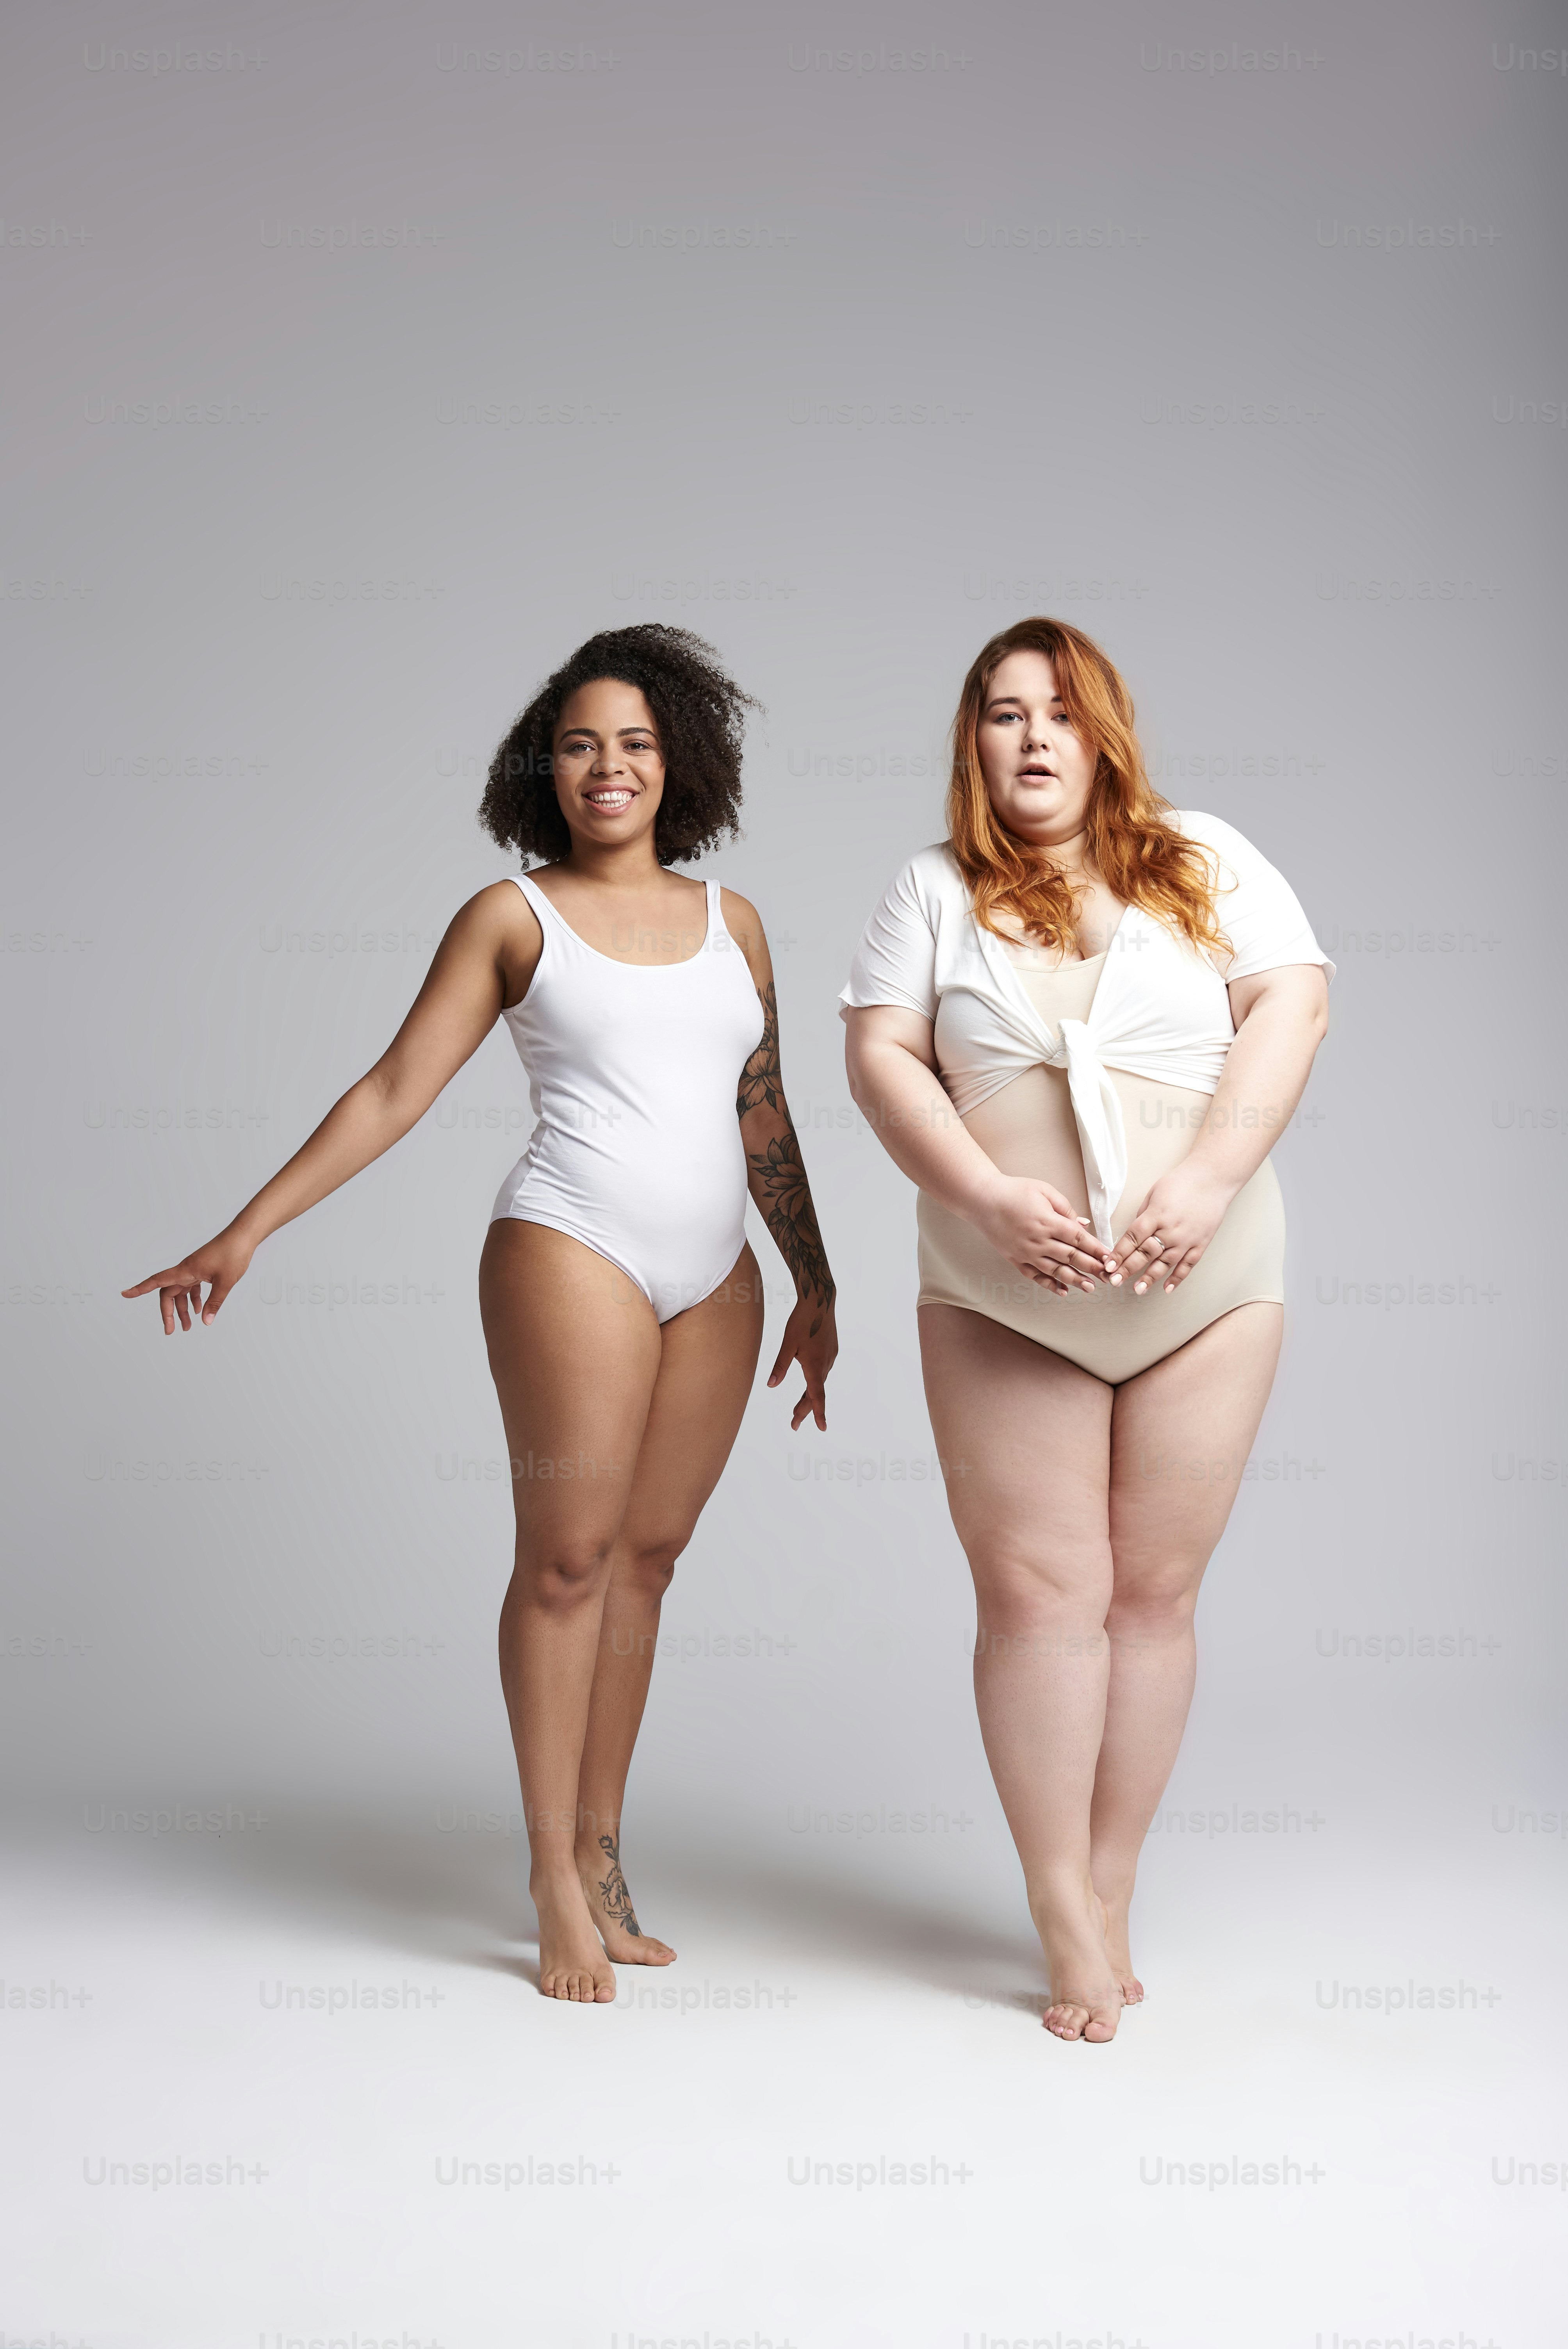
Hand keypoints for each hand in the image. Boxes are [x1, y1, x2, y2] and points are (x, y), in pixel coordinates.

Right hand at [122, 1230, 254, 1332]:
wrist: (243, 1236)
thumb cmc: (233, 1253)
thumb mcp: (225, 1282)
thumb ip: (214, 1303)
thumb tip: (206, 1321)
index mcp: (185, 1270)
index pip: (157, 1281)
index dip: (139, 1289)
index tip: (124, 1294)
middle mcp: (186, 1269)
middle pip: (168, 1293)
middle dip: (168, 1312)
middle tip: (171, 1331)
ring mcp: (194, 1269)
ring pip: (181, 1291)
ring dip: (182, 1309)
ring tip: (187, 1326)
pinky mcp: (203, 1269)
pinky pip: (192, 1286)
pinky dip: (193, 1298)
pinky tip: (199, 1309)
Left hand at [767, 1292, 837, 1432]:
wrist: (820, 1301)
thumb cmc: (802, 1321)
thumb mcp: (788, 1344)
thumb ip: (780, 1366)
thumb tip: (771, 1385)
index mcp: (815, 1365)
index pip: (817, 1396)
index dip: (818, 1413)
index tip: (821, 1427)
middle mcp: (825, 1364)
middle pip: (816, 1393)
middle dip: (805, 1410)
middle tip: (794, 1424)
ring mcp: (830, 1357)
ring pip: (819, 1383)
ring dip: (809, 1397)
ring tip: (797, 1409)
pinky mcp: (831, 1351)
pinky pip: (823, 1371)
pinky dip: (815, 1382)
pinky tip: (810, 1382)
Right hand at [972, 1174, 1111, 1297]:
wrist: (982, 1199)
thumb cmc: (1014, 1191)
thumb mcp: (1044, 1191)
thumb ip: (1066, 1209)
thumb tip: (1083, 1225)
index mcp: (1048, 1221)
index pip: (1079, 1239)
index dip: (1096, 1249)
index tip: (1109, 1257)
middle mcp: (1038, 1240)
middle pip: (1071, 1257)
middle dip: (1092, 1267)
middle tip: (1108, 1276)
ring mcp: (1026, 1252)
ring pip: (1055, 1271)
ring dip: (1075, 1280)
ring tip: (1090, 1287)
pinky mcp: (1016, 1259)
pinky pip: (1035, 1276)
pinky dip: (1049, 1285)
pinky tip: (1063, 1291)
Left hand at [1106, 1163, 1236, 1295]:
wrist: (1213, 1179)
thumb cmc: (1182, 1182)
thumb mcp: (1154, 1193)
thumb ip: (1144, 1216)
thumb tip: (1134, 1235)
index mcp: (1156, 1215)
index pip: (1133, 1238)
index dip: (1119, 1253)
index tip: (1108, 1265)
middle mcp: (1171, 1230)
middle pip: (1146, 1253)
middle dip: (1128, 1269)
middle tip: (1114, 1281)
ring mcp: (1187, 1239)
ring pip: (1165, 1264)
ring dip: (1150, 1278)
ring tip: (1137, 1290)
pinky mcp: (1201, 1244)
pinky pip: (1188, 1265)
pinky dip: (1177, 1278)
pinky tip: (1167, 1288)